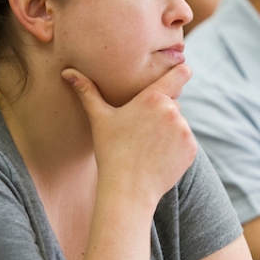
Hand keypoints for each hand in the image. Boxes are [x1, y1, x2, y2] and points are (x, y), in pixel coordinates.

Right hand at [62, 64, 197, 205]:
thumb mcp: (99, 119)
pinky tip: (158, 157)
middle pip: (172, 105)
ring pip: (179, 125)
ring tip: (147, 147)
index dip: (181, 71)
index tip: (182, 70)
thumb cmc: (110, 151)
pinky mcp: (192, 149)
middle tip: (142, 132)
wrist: (127, 189)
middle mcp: (173, 111)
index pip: (179, 74)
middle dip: (161, 114)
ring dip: (169, 132)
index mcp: (153, 98)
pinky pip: (186, 143)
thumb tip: (67, 72)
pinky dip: (176, 149)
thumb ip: (88, 92)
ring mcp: (185, 131)